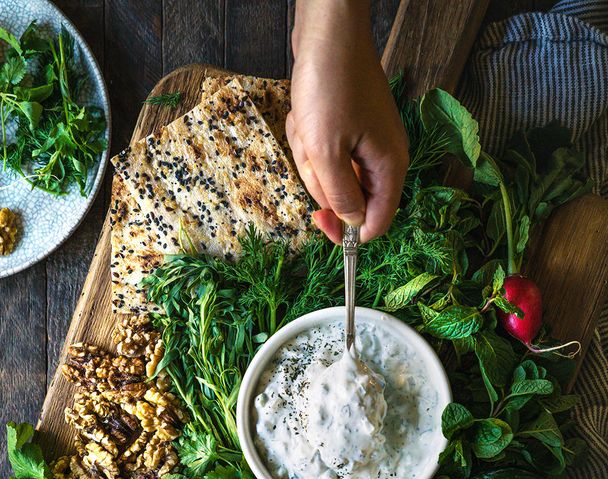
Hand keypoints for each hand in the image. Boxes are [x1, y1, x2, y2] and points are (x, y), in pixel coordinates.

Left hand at [288, 0, 408, 243]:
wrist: (327, 30)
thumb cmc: (329, 84)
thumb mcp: (325, 150)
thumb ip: (339, 195)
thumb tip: (351, 224)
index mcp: (389, 166)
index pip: (377, 222)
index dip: (348, 231)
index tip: (321, 222)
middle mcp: (383, 156)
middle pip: (348, 198)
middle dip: (320, 177)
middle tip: (312, 147)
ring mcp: (365, 140)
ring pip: (330, 174)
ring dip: (309, 155)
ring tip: (307, 123)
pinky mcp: (348, 126)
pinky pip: (322, 151)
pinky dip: (308, 138)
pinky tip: (305, 114)